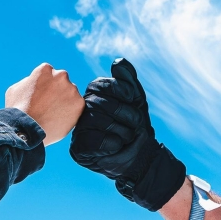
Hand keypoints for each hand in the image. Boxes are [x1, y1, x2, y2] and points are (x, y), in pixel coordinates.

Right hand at [5, 63, 82, 144]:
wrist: (27, 129)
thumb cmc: (18, 110)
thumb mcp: (15, 89)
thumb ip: (28, 81)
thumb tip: (34, 82)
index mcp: (45, 69)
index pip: (48, 74)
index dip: (44, 85)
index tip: (41, 95)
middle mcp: (61, 75)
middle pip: (61, 81)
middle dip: (57, 91)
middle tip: (48, 105)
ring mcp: (71, 89)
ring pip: (70, 94)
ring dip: (65, 101)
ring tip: (53, 114)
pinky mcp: (79, 103)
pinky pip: (77, 106)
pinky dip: (71, 112)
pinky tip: (60, 119)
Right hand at [69, 58, 186, 211]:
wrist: (142, 156)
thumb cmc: (137, 127)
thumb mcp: (136, 99)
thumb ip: (128, 79)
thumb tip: (117, 62)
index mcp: (93, 97)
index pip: (100, 85)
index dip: (123, 95)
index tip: (135, 106)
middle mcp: (82, 111)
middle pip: (99, 103)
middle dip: (125, 115)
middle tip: (134, 126)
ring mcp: (79, 130)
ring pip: (97, 121)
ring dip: (122, 131)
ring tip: (126, 137)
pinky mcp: (78, 149)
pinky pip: (95, 140)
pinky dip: (113, 144)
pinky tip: (117, 147)